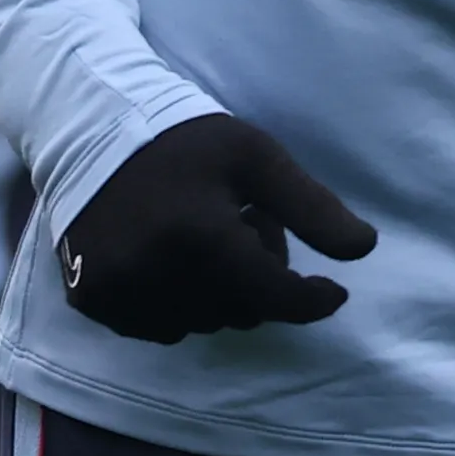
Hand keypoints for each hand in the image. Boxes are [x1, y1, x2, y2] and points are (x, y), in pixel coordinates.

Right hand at [58, 113, 376, 343]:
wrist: (89, 128)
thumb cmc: (184, 140)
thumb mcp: (257, 157)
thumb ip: (313, 207)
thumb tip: (364, 250)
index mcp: (199, 235)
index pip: (273, 296)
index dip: (311, 300)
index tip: (332, 292)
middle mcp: (155, 274)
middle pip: (239, 311)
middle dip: (255, 279)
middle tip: (243, 227)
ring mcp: (118, 292)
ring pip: (201, 324)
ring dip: (217, 293)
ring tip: (205, 240)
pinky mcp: (91, 300)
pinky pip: (158, 327)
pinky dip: (176, 303)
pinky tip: (170, 259)